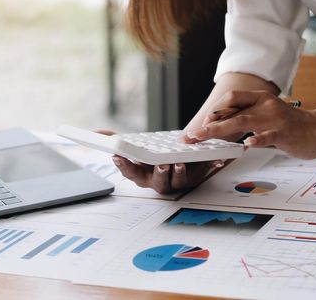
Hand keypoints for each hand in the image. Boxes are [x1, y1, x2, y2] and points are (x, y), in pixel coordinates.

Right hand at [97, 130, 224, 193]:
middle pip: (157, 182)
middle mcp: (159, 180)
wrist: (176, 157)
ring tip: (180, 162)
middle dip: (159, 174)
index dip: (124, 166)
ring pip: (178, 181)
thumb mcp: (134, 146)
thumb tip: (96, 133)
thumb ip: (114, 140)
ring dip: (179, 173)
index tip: (118, 156)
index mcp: (142, 175)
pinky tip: (219, 160)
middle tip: (160, 165)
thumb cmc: (153, 154)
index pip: (130, 173)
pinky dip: (211, 166)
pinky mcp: (195, 175)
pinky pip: (203, 172)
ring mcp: (177, 180)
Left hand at [183, 90, 315, 158]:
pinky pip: (268, 135)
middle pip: (231, 112)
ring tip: (205, 137)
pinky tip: (247, 144)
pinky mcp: (284, 132)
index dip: (214, 110)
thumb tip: (221, 125)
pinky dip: (257, 139)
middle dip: (209, 125)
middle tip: (192, 136)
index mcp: (259, 99)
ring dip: (221, 130)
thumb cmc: (289, 125)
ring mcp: (275, 119)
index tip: (200, 124)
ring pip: (243, 122)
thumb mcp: (265, 115)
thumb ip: (246, 118)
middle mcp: (265, 105)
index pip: (231, 98)